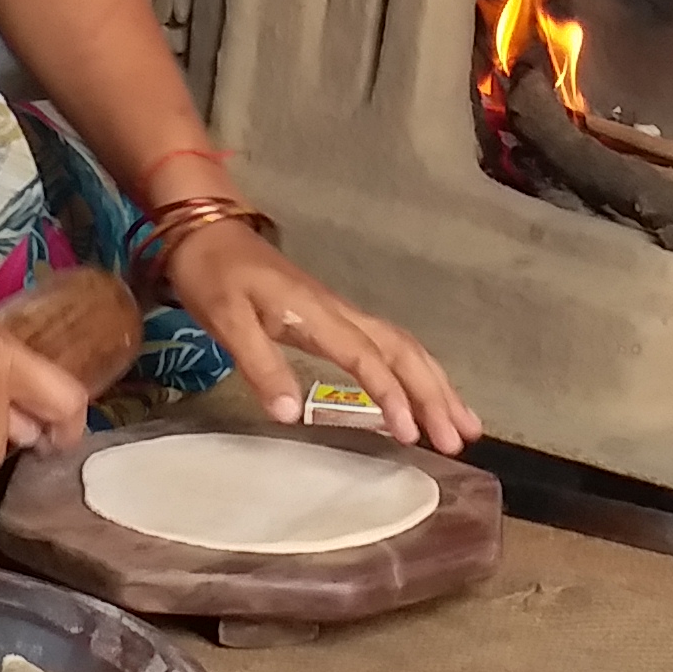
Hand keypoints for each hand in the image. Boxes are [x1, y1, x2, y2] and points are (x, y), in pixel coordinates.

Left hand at [161, 228, 475, 453]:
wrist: (208, 233)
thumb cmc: (215, 277)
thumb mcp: (226, 321)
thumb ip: (261, 365)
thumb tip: (290, 414)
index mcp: (318, 315)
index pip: (367, 357)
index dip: (391, 395)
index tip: (411, 434)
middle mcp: (341, 313)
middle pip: (403, 351)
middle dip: (435, 394)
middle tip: (460, 438)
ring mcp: (341, 314)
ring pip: (404, 347)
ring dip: (436, 385)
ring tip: (465, 424)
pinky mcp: (335, 318)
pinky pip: (390, 346)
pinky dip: (416, 371)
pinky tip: (427, 394)